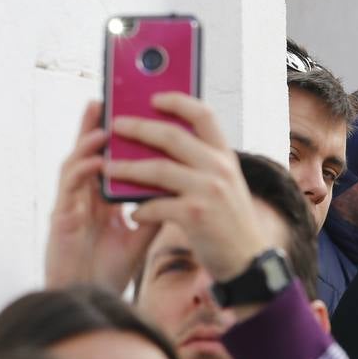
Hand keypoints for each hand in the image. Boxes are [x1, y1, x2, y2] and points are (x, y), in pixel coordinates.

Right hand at [45, 101, 157, 289]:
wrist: (92, 299)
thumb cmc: (109, 269)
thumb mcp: (141, 235)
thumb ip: (155, 210)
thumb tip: (180, 186)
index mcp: (102, 199)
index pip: (111, 161)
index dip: (118, 139)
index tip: (132, 115)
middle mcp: (84, 198)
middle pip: (88, 154)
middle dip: (95, 125)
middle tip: (107, 98)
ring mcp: (70, 206)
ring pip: (75, 164)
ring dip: (88, 142)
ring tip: (103, 122)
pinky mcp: (61, 219)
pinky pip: (69, 188)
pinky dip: (82, 172)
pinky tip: (96, 162)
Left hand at [105, 94, 267, 284]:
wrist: (248, 262)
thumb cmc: (230, 223)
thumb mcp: (225, 185)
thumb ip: (202, 164)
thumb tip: (160, 146)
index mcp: (225, 157)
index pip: (203, 115)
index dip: (177, 101)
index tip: (153, 97)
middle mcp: (219, 169)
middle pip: (172, 136)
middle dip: (139, 128)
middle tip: (116, 125)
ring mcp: (208, 191)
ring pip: (157, 169)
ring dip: (128, 168)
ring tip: (109, 167)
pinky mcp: (195, 216)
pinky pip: (156, 204)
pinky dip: (141, 208)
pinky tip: (134, 212)